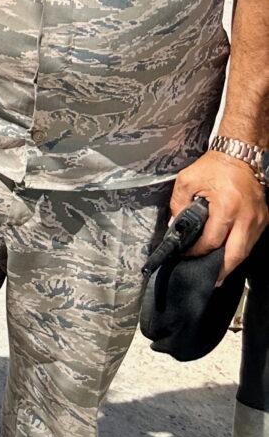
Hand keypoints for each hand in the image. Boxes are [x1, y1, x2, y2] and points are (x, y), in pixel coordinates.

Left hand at [170, 149, 268, 280]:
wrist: (240, 155)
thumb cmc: (214, 167)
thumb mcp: (187, 180)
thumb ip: (179, 204)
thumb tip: (176, 226)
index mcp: (226, 207)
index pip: (211, 241)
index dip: (197, 251)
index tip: (185, 255)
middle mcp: (246, 218)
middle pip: (235, 255)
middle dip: (220, 271)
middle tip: (208, 280)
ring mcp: (258, 221)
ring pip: (245, 251)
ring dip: (231, 263)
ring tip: (216, 272)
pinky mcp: (264, 220)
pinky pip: (251, 242)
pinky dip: (239, 250)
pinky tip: (228, 254)